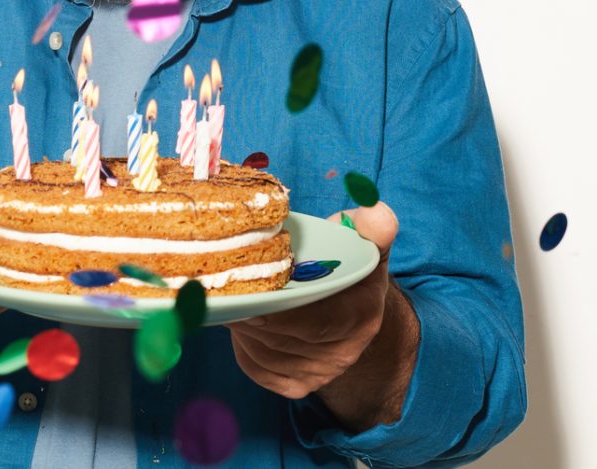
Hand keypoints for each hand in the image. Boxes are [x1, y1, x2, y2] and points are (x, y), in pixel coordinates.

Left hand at [225, 201, 417, 427]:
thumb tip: (375, 211)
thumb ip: (373, 226)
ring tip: (224, 295)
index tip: (249, 289)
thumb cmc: (350, 267)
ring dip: (238, 324)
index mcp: (361, 316)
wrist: (354, 312)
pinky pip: (255, 365)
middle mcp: (342, 353)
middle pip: (281, 337)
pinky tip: (237, 319)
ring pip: (263, 351)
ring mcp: (317, 374)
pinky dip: (240, 343)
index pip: (316, 323)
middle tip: (221, 285)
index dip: (278, 310)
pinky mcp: (294, 385)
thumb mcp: (367, 242)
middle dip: (248, 311)